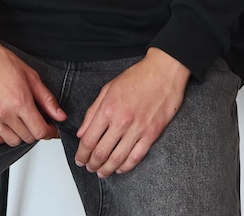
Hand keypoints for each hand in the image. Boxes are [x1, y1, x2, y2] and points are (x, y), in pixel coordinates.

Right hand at [0, 26, 65, 146]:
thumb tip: (60, 116)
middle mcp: (4, 112)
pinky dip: (2, 136)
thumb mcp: (30, 75)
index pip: (39, 131)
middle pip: (27, 138)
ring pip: (11, 141)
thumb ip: (47, 99)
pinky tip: (5, 124)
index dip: (48, 132)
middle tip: (35, 119)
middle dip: (35, 130)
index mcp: (20, 100)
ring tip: (19, 120)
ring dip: (19, 134)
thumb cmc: (1, 61)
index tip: (50, 128)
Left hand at [75, 47, 189, 177]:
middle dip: (92, 164)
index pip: (88, 140)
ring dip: (107, 169)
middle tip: (89, 167)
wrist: (163, 71)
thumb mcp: (108, 88)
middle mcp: (121, 121)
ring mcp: (137, 129)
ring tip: (102, 172)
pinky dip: (126, 167)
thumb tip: (82, 131)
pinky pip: (136, 157)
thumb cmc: (137, 77)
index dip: (81, 154)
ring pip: (117, 159)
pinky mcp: (152, 134)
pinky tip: (120, 168)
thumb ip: (93, 111)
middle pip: (101, 152)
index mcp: (108, 108)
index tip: (80, 159)